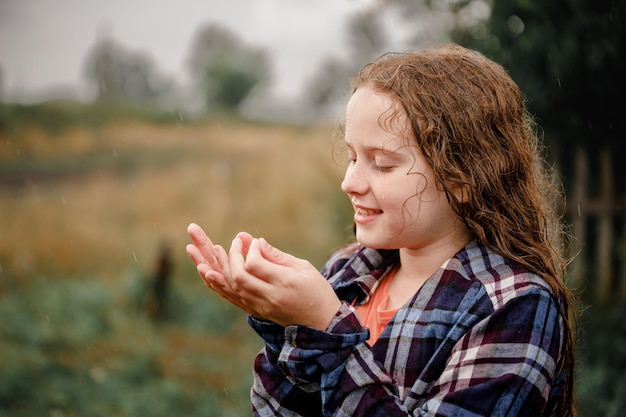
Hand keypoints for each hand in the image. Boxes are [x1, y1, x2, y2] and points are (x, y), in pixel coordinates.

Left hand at [186, 223, 341, 329]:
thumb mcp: (304, 268)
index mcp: (284, 284)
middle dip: (227, 256)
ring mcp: (260, 307)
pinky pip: (231, 298)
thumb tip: (254, 243)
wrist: (322, 325)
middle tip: (233, 240)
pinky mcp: (255, 312)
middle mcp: (269, 298)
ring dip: (211, 267)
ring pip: (229, 288)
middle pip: (237, 277)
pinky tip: (205, 271)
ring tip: (192, 248)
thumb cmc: (317, 291)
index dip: (248, 250)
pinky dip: (216, 284)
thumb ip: (277, 256)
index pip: (254, 265)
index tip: (251, 242)